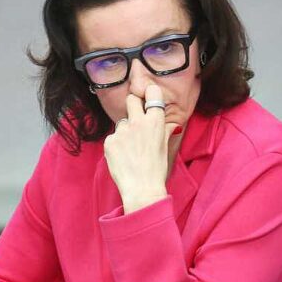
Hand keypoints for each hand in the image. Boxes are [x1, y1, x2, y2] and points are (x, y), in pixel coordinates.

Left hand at [104, 85, 178, 212]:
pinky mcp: (110, 141)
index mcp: (156, 121)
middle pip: (131, 99)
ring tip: (131, 149)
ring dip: (125, 131)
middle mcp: (138, 122)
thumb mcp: (165, 147)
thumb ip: (165, 131)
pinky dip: (117, 145)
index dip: (149, 93)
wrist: (141, 189)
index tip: (147, 97)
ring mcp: (122, 131)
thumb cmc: (156, 170)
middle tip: (135, 117)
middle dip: (133, 104)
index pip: (152, 92)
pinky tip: (123, 157)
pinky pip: (113, 137)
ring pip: (121, 122)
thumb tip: (171, 125)